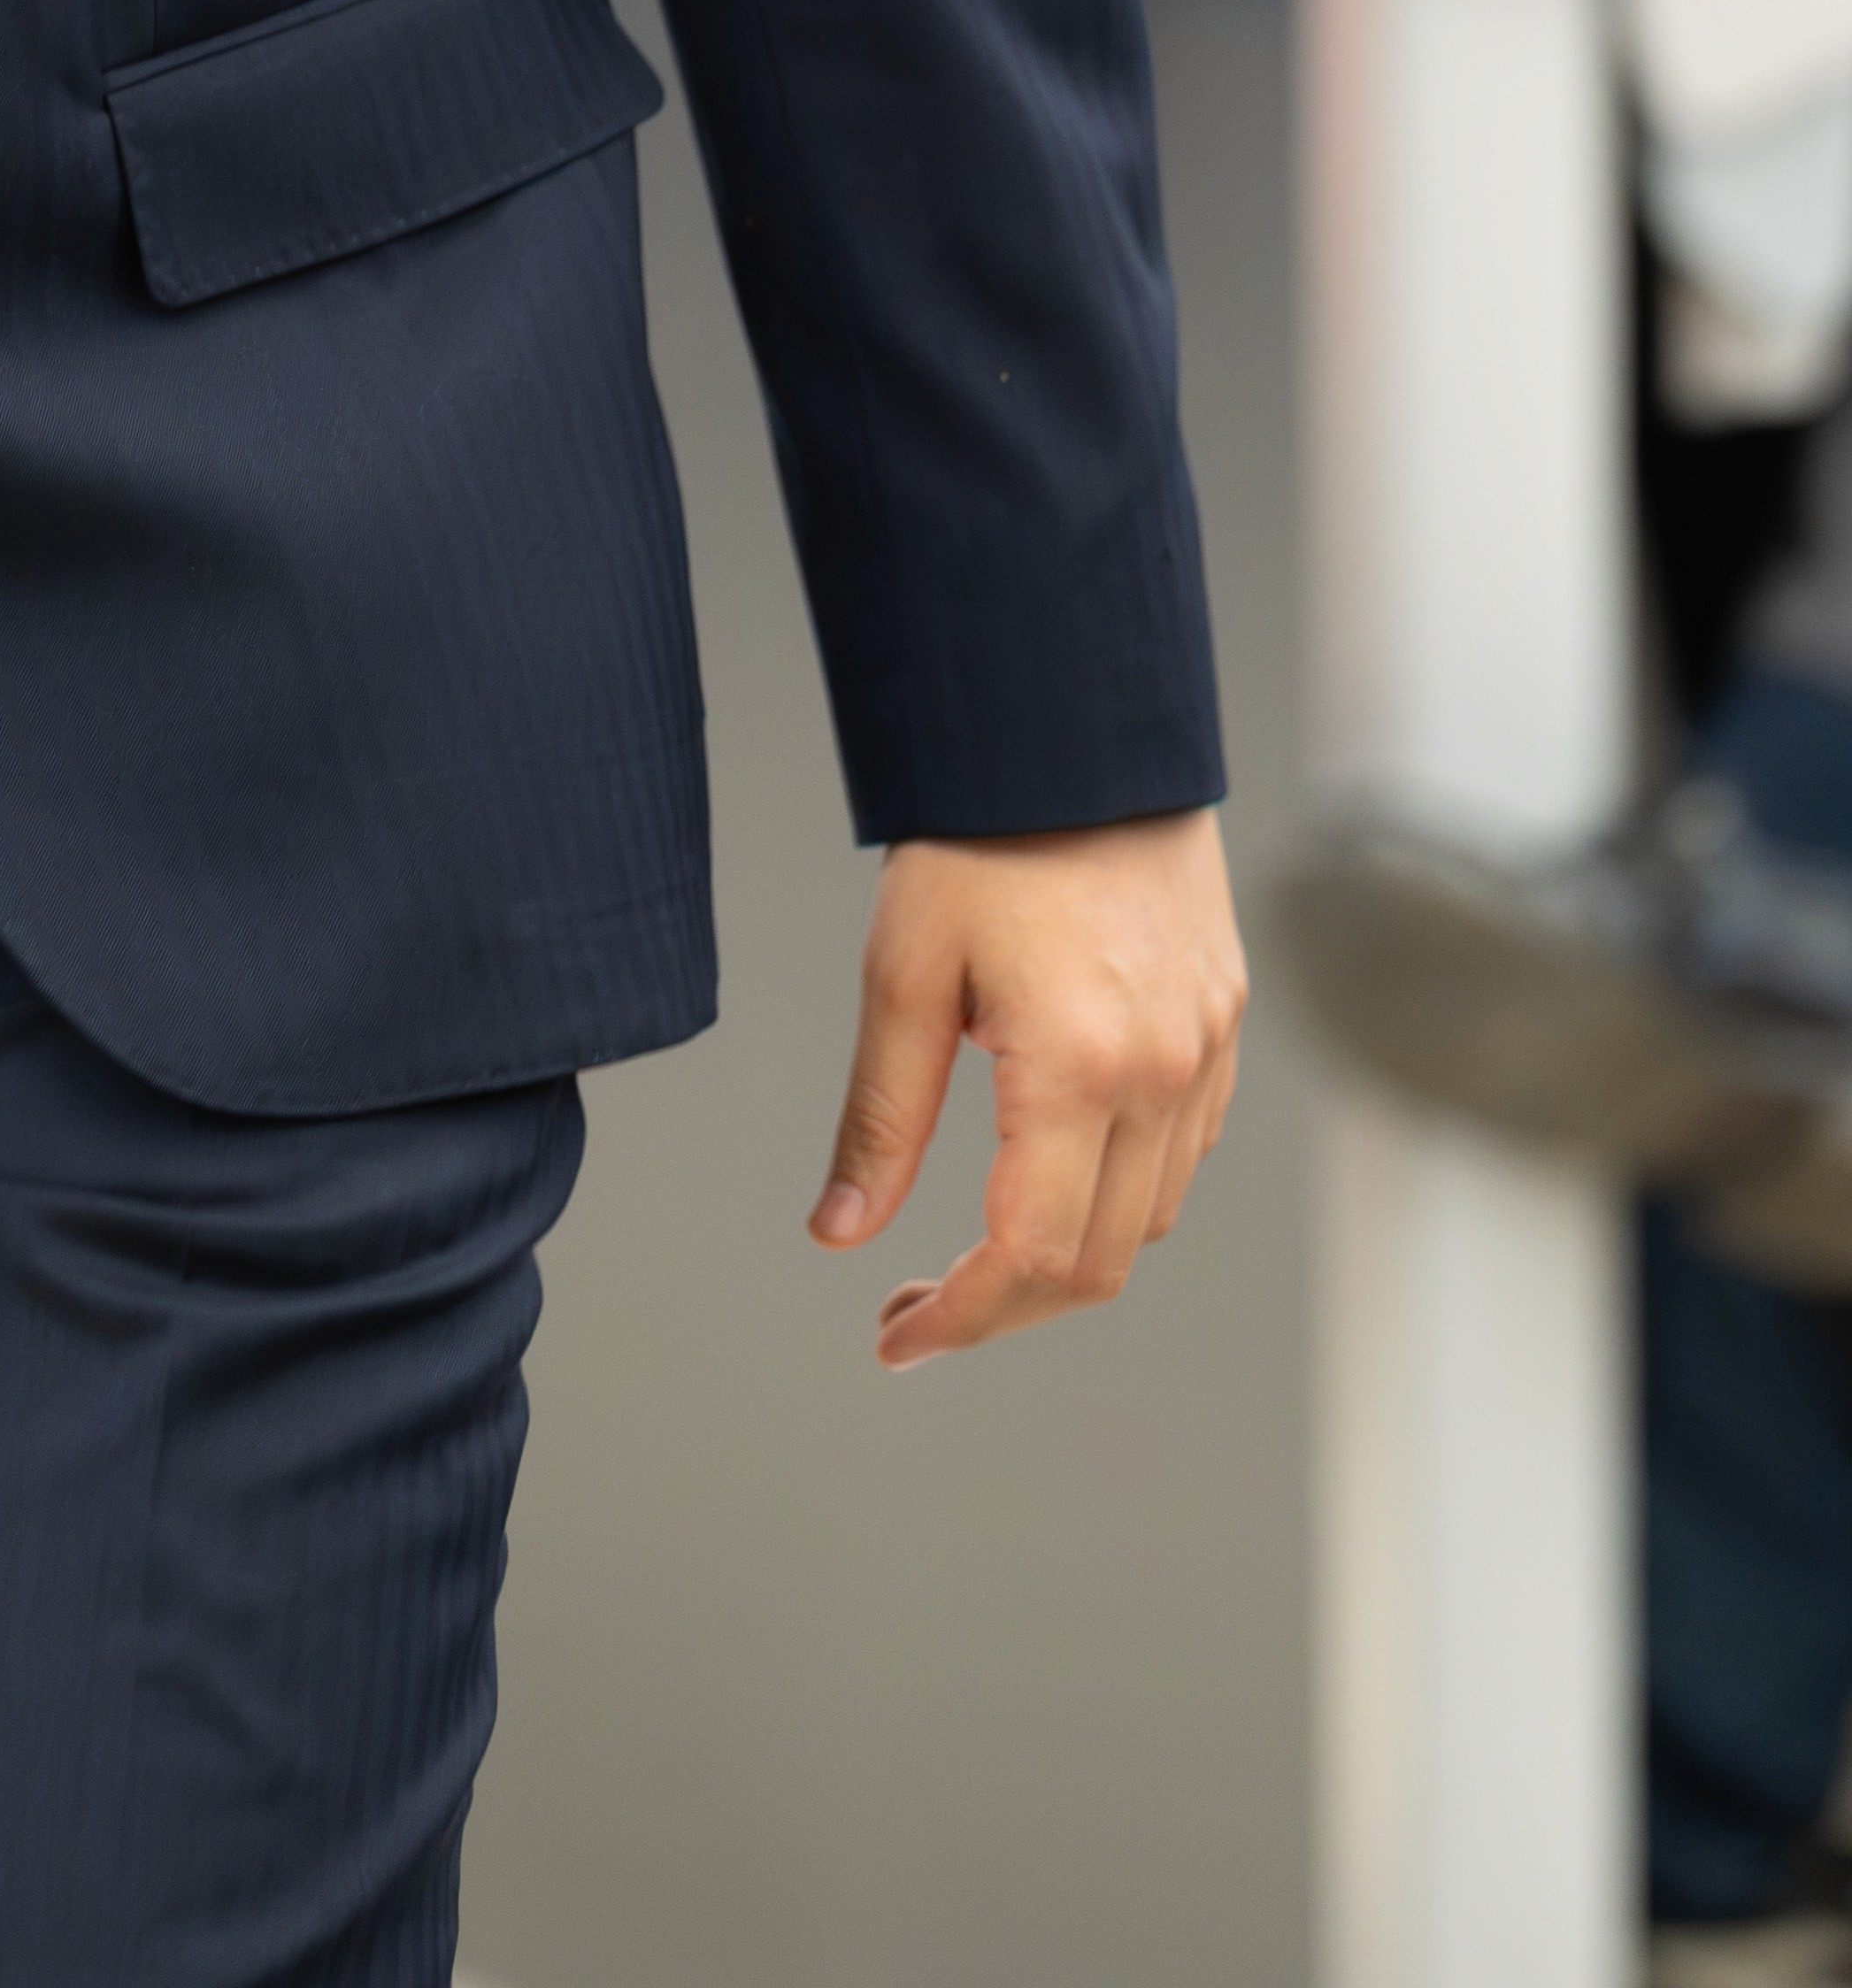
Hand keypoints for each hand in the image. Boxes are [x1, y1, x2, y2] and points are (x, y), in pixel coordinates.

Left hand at [812, 809, 1245, 1371]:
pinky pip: (1183, 1151)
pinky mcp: (1223, 1021)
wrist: (1076, 726)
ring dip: (1065, 1254)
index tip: (896, 1336)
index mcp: (1082, 1068)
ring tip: (972, 1244)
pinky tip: (1047, 1165)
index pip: (1034, 1257)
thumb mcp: (903, 972)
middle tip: (916, 1305)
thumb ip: (880, 1115)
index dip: (963, 1317)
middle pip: (1101, 1262)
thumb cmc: (979, 836)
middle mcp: (1165, 1073)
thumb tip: (840, 1233)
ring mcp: (1207, 1049)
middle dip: (1005, 1305)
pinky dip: (1119, 1190)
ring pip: (1149, 1215)